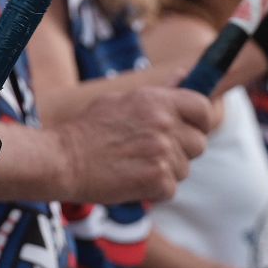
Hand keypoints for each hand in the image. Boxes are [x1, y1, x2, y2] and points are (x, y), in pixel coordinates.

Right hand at [55, 87, 211, 204]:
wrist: (63, 159)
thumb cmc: (89, 130)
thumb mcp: (123, 100)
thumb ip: (160, 93)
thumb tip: (185, 76)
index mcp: (158, 101)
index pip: (203, 109)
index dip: (199, 122)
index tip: (190, 129)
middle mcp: (164, 124)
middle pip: (198, 144)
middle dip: (181, 151)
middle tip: (152, 153)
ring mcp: (163, 153)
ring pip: (184, 169)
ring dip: (165, 172)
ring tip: (136, 165)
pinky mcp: (158, 180)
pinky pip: (171, 189)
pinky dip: (154, 190)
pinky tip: (132, 180)